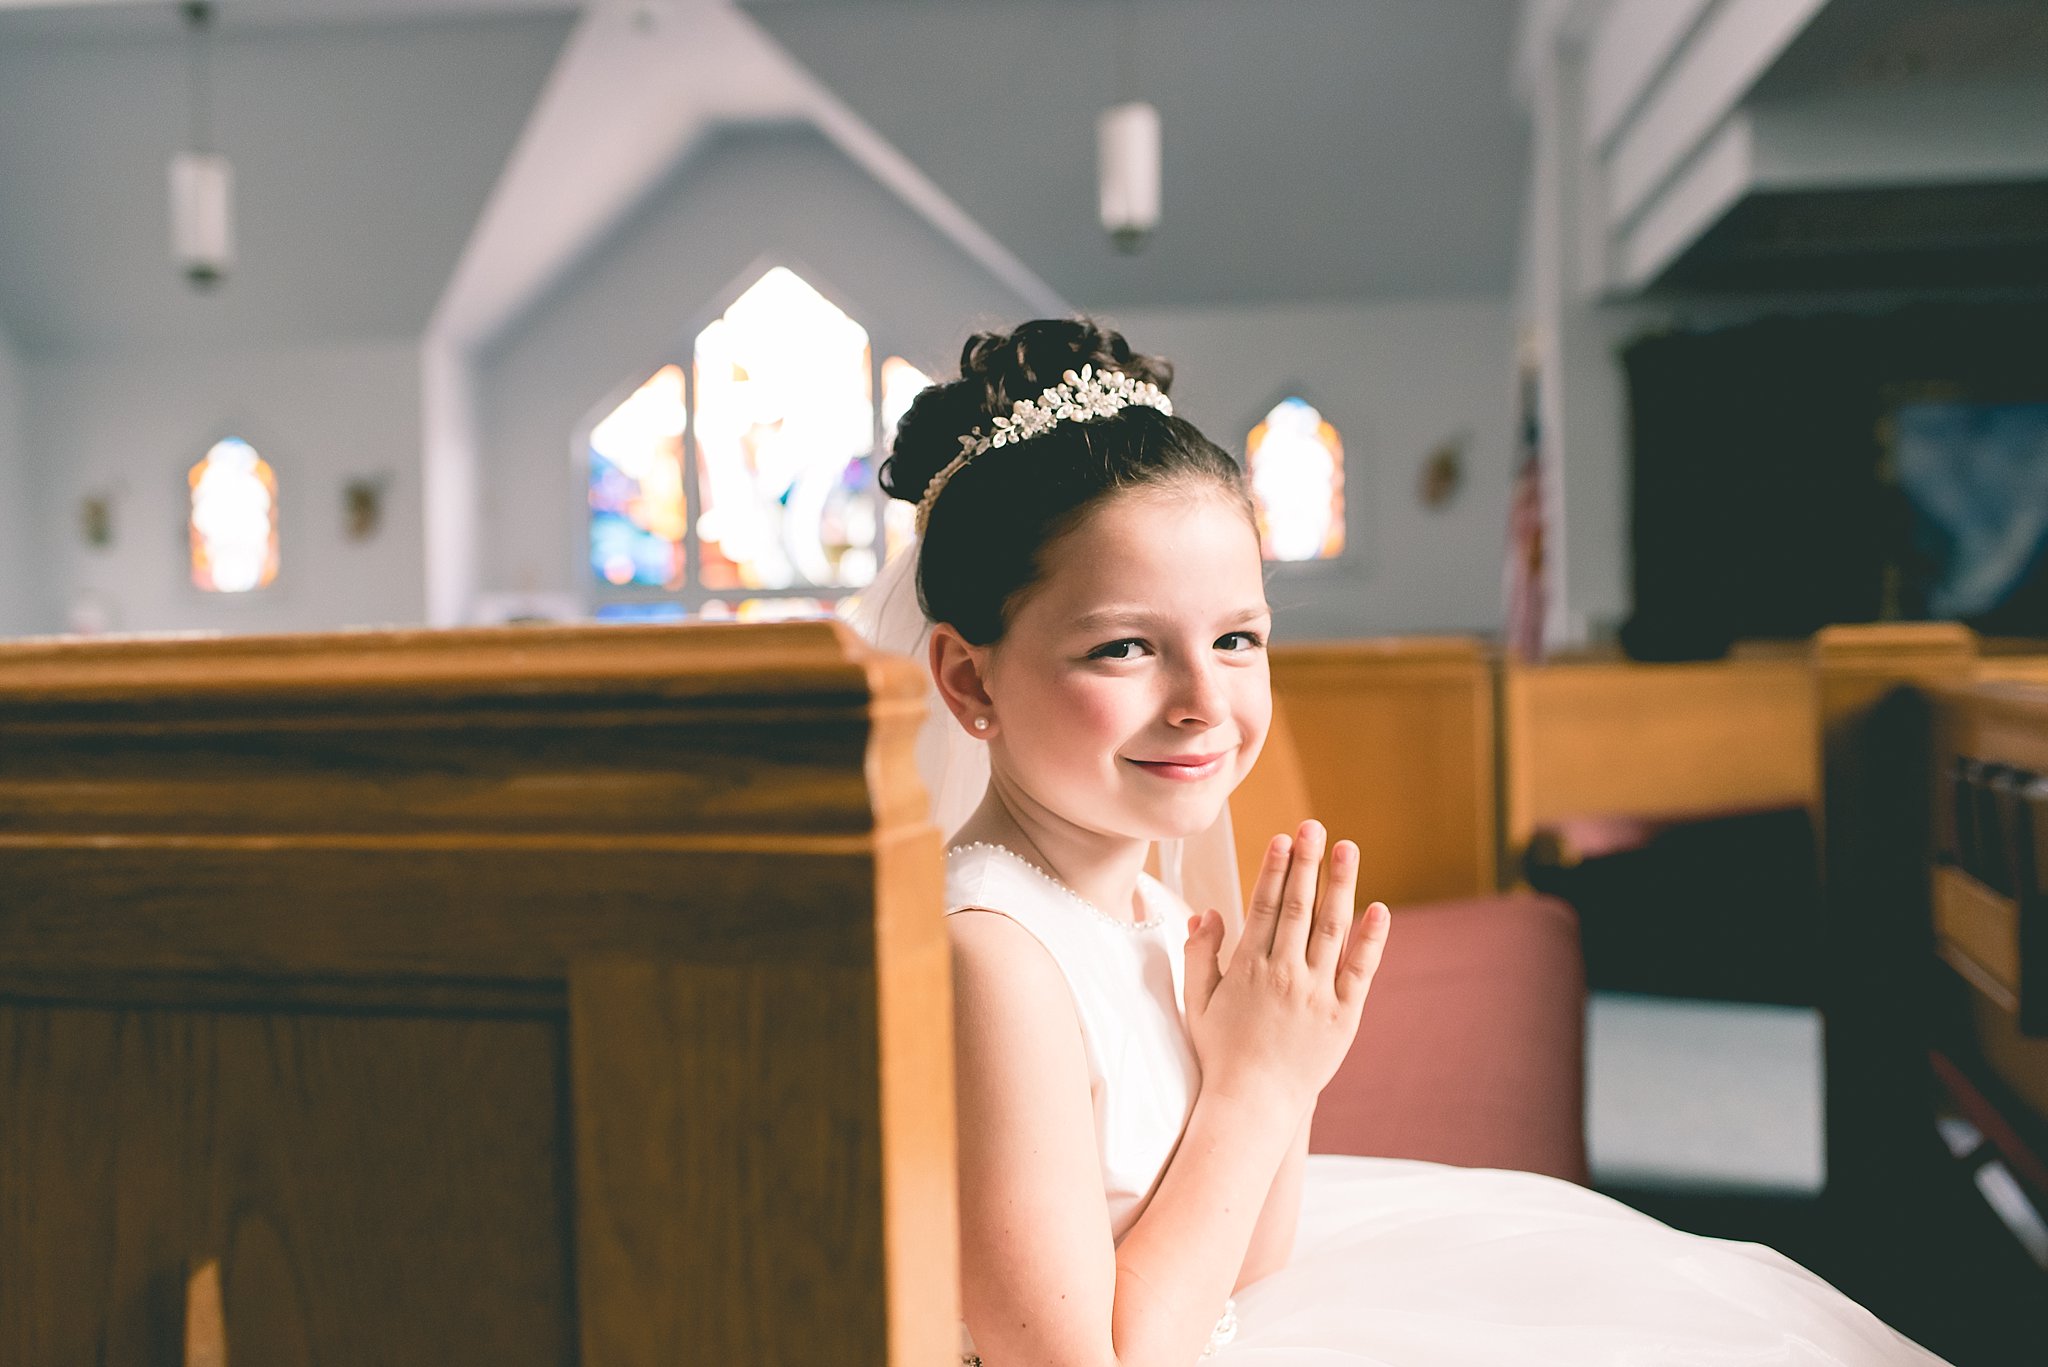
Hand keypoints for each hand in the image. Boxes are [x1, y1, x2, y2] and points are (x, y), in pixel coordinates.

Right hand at [1182, 820, 1389, 1118]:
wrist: (1253, 1105)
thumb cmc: (1220, 1054)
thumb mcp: (1196, 1002)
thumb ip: (1199, 955)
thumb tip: (1206, 912)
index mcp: (1248, 968)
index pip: (1265, 906)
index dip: (1276, 869)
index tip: (1284, 838)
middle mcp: (1285, 975)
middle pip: (1300, 907)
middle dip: (1308, 862)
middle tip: (1315, 826)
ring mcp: (1317, 994)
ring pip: (1332, 929)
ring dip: (1341, 885)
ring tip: (1348, 849)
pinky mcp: (1344, 1016)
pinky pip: (1361, 970)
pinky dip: (1371, 939)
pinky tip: (1378, 909)